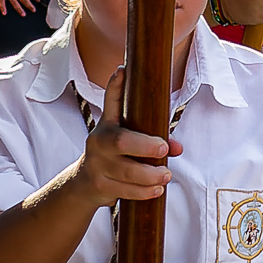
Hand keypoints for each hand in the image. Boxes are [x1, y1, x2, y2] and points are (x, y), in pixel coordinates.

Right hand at [74, 69, 180, 206]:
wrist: (84, 183)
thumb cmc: (116, 155)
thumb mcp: (128, 141)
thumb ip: (153, 139)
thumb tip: (178, 148)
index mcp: (107, 125)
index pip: (111, 103)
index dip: (115, 87)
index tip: (122, 70)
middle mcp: (98, 142)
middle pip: (121, 142)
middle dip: (145, 146)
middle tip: (164, 148)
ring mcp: (96, 165)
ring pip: (125, 171)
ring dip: (150, 175)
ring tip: (166, 175)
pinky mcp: (98, 185)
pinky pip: (124, 190)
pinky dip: (143, 191)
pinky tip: (156, 189)